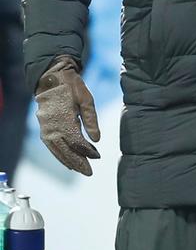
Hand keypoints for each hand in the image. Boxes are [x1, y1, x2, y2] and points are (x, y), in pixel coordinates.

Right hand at [35, 55, 100, 175]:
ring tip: (80, 169)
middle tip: (89, 172)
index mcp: (65, 118)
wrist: (52, 77)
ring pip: (57, 150)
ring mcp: (46, 128)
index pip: (77, 141)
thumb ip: (91, 120)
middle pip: (66, 150)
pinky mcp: (44, 128)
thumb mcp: (86, 99)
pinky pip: (51, 146)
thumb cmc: (72, 86)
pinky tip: (67, 161)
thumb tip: (97, 140)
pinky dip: (59, 155)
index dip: (87, 151)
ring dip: (68, 161)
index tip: (97, 156)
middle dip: (78, 162)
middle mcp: (53, 126)